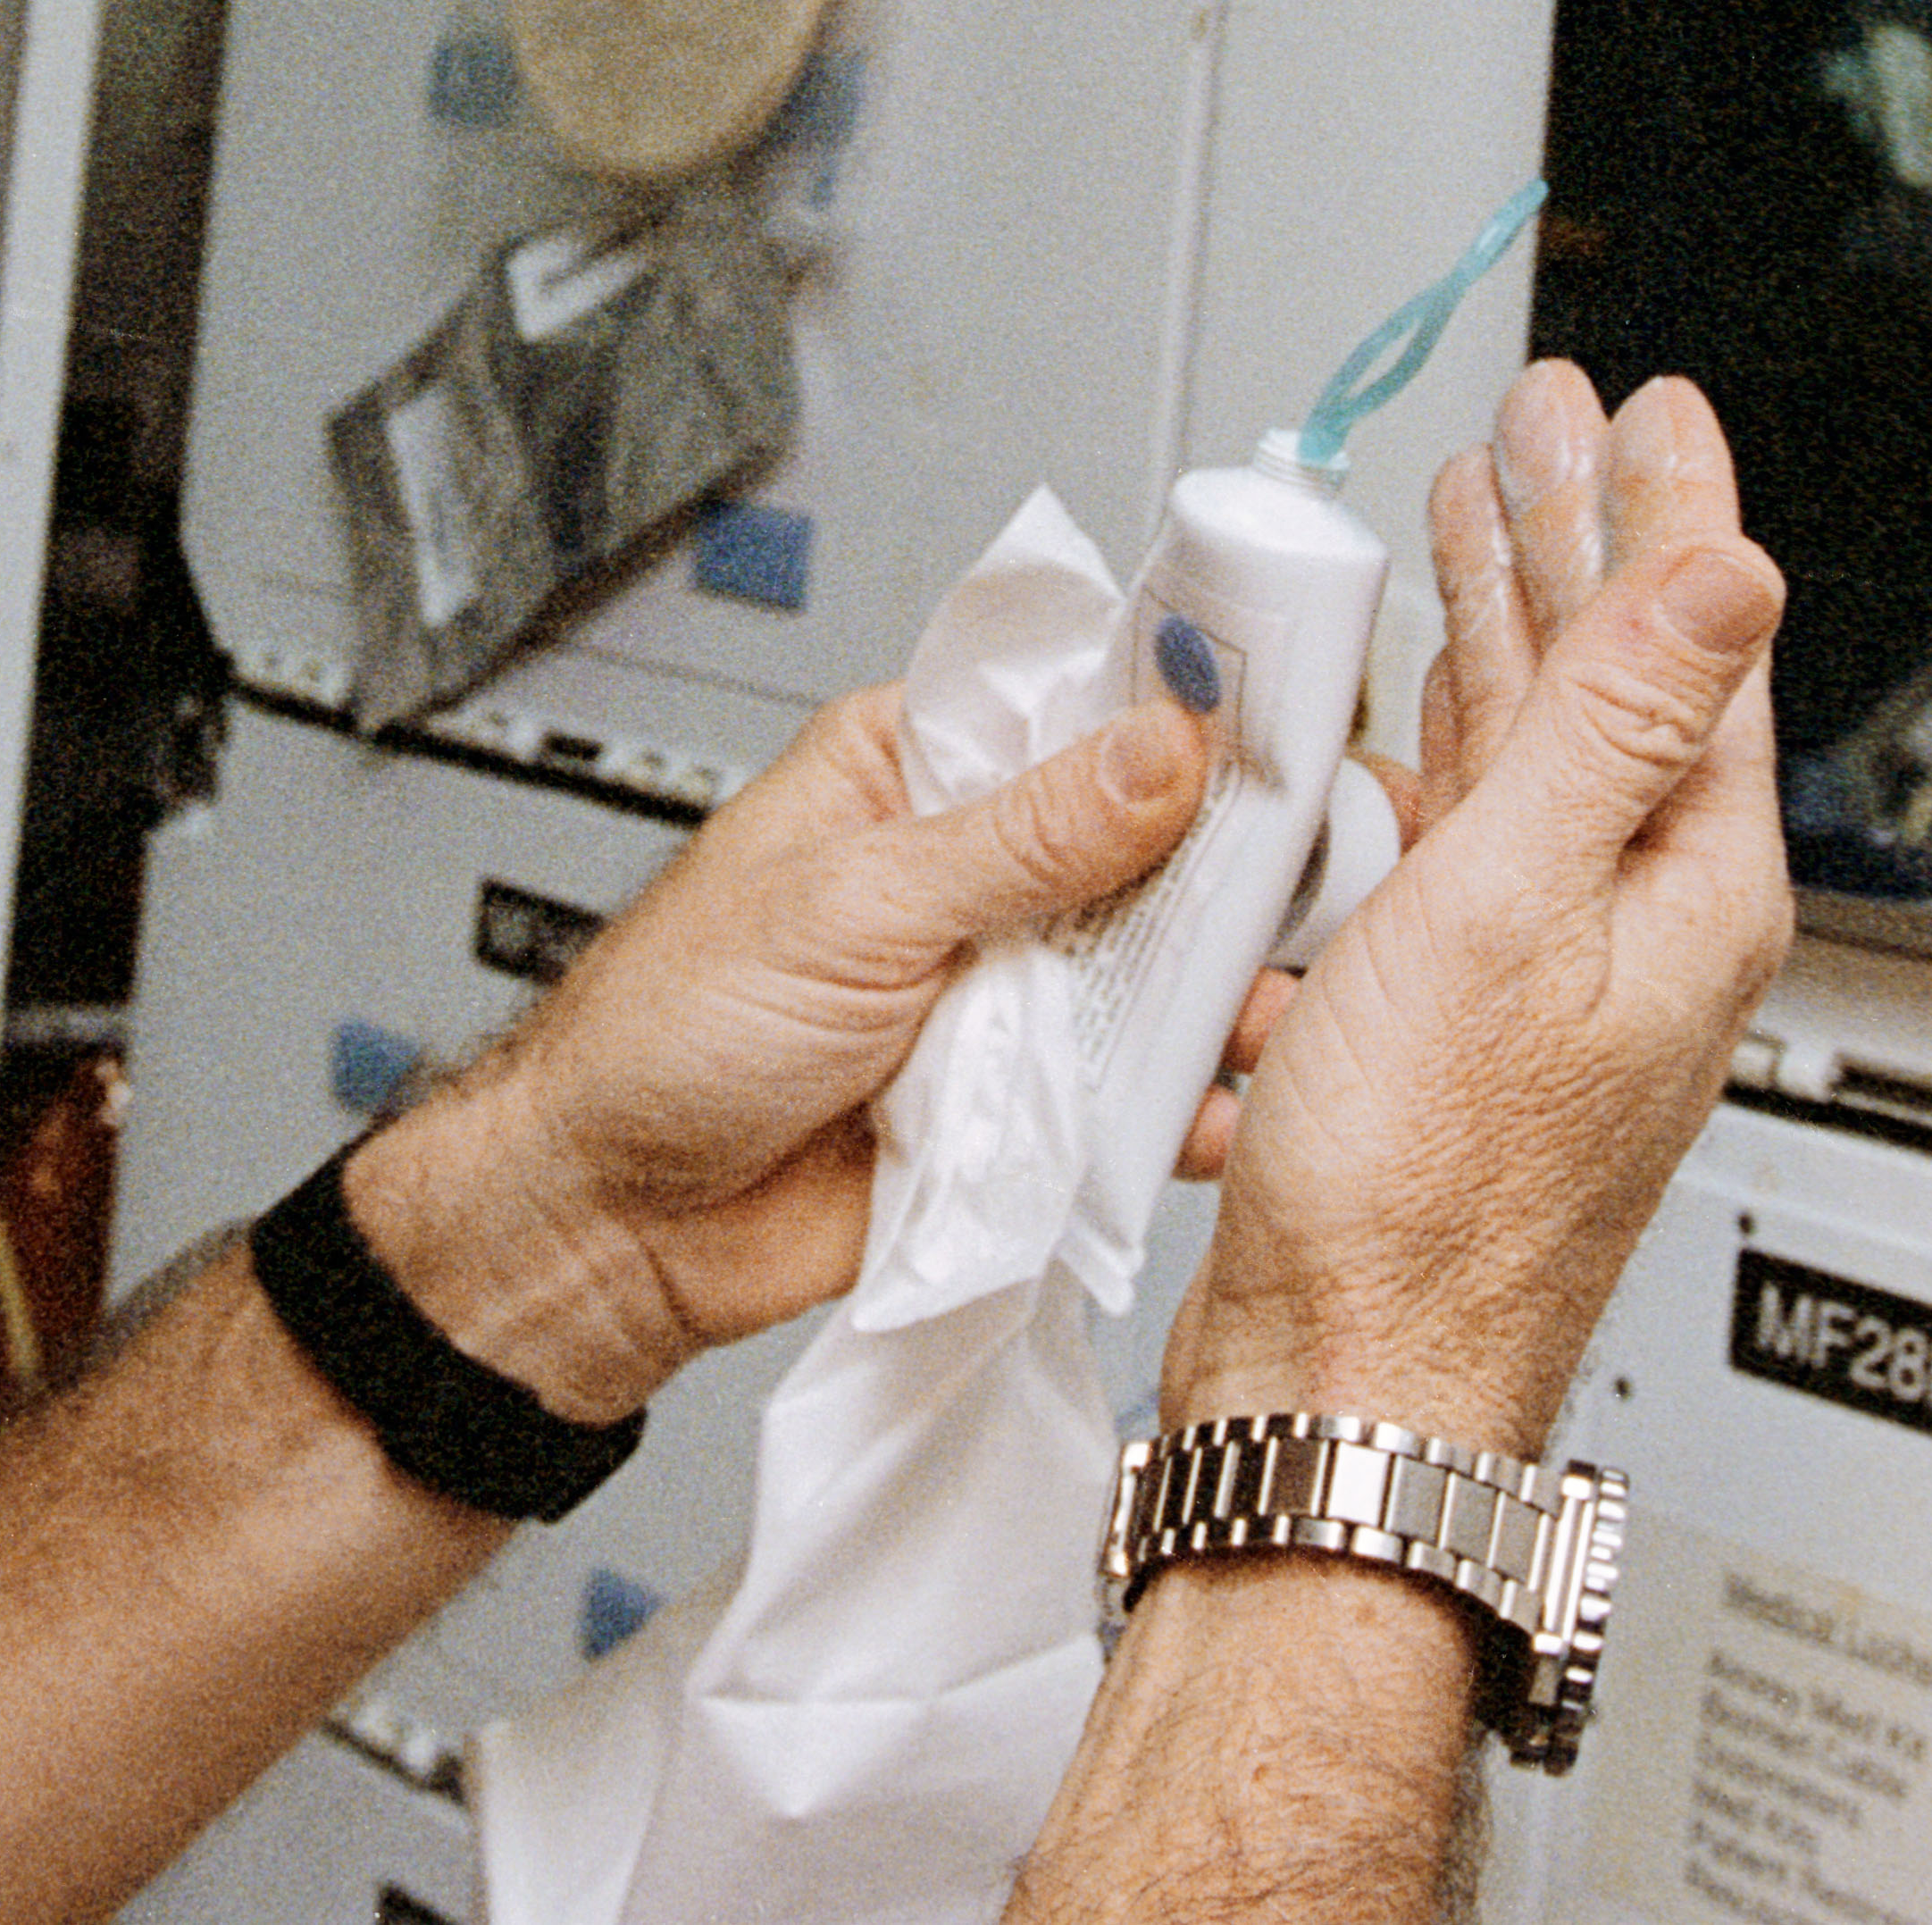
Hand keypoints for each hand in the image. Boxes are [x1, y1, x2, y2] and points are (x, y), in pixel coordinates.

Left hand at [345, 686, 1207, 1424]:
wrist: (618, 1224)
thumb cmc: (669, 1032)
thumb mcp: (856, 905)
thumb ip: (1021, 838)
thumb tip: (1160, 746)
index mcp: (912, 770)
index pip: (1073, 707)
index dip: (1179, 712)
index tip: (1284, 725)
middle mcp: (967, 871)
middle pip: (1140, 847)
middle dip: (1223, 874)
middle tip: (1313, 888)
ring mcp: (998, 988)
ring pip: (1146, 973)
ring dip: (1211, 997)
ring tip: (1269, 1015)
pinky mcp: (1012, 1101)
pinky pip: (1119, 1091)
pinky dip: (1167, 1104)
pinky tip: (1205, 1110)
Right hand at [1166, 362, 1788, 1449]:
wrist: (1342, 1382)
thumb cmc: (1421, 1199)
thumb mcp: (1516, 909)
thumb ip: (1617, 729)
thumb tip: (1729, 573)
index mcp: (1686, 894)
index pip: (1694, 646)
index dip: (1665, 505)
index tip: (1652, 404)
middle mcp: (1635, 927)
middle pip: (1617, 678)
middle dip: (1575, 531)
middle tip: (1548, 417)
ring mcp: (1547, 971)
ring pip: (1537, 745)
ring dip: (1504, 615)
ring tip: (1478, 506)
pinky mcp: (1459, 1014)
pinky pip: (1466, 828)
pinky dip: (1433, 735)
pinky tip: (1402, 703)